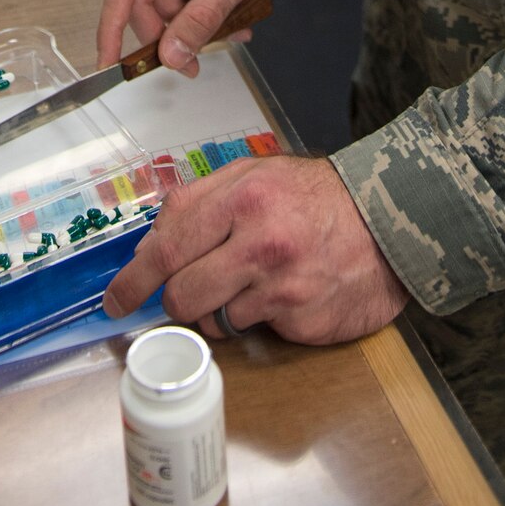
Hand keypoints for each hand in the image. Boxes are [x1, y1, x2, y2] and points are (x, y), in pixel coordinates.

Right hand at [97, 0, 293, 73]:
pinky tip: (219, 13)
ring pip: (156, 4)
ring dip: (188, 21)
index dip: (111, 29)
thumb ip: (202, 18)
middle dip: (171, 31)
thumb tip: (171, 54)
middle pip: (141, 1)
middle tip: (194, 62)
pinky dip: (190, 10)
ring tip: (227, 24)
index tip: (107, 64)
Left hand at [104, 155, 407, 344]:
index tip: (116, 299)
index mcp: (242, 198)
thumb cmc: (315, 197)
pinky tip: (279, 293)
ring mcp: (283, 286)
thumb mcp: (256, 174)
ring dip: (219, 309)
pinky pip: (255, 331)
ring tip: (248, 281)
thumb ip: (201, 201)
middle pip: (183, 295)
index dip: (134, 279)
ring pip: (215, 320)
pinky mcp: (303, 321)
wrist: (387, 221)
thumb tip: (152, 239)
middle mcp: (260, 242)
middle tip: (189, 290)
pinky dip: (256, 318)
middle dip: (177, 299)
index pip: (168, 247)